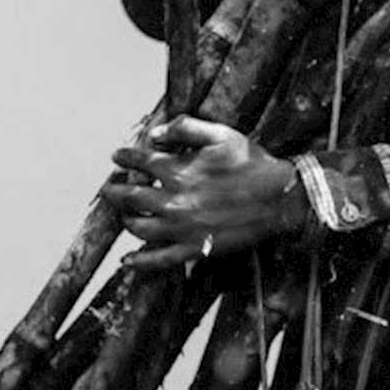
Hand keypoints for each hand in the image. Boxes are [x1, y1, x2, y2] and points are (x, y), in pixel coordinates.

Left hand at [100, 116, 310, 268]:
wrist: (281, 200)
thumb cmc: (253, 164)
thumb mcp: (222, 134)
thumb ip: (185, 127)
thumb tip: (154, 134)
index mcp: (178, 170)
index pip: (139, 162)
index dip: (124, 158)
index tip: (118, 157)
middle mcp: (174, 201)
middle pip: (130, 197)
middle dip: (114, 191)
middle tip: (109, 189)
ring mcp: (182, 228)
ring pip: (139, 228)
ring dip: (126, 221)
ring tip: (124, 216)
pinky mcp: (195, 248)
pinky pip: (161, 259)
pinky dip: (141, 262)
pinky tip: (128, 261)